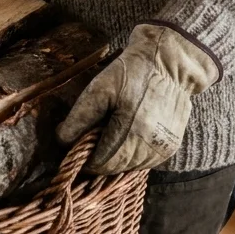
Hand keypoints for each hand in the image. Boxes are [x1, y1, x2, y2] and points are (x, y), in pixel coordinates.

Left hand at [57, 23, 219, 173]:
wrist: (168, 65)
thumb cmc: (130, 74)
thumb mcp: (99, 89)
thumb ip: (79, 118)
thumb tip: (63, 141)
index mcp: (132, 132)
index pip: (100, 163)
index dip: (85, 158)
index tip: (77, 145)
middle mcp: (151, 146)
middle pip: (115, 168)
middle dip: (99, 158)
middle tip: (91, 138)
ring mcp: (164, 149)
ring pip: (130, 168)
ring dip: (116, 158)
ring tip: (110, 134)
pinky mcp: (172, 147)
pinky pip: (145, 162)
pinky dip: (131, 155)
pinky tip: (127, 137)